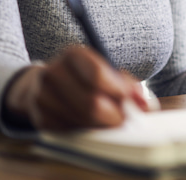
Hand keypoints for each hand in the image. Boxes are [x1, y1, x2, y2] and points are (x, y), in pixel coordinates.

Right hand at [3, 46, 149, 129]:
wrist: (43, 84)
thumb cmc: (85, 77)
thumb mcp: (105, 71)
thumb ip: (128, 84)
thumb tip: (145, 105)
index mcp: (73, 54)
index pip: (98, 74)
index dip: (119, 91)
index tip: (133, 103)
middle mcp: (54, 73)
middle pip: (91, 103)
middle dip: (114, 115)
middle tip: (125, 120)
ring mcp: (43, 97)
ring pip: (82, 120)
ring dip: (102, 126)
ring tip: (110, 121)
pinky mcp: (40, 118)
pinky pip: (71, 132)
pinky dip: (86, 131)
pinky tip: (90, 124)